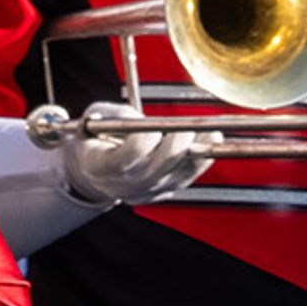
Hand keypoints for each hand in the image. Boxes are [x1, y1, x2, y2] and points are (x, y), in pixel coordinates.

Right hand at [45, 107, 214, 209]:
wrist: (93, 172)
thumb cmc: (94, 140)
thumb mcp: (94, 117)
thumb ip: (115, 114)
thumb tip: (140, 117)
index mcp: (103, 166)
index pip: (130, 155)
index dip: (144, 139)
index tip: (150, 126)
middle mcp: (127, 184)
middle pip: (160, 166)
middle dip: (177, 144)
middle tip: (187, 127)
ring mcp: (147, 192)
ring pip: (179, 174)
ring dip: (199, 152)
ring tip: (213, 133)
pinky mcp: (164, 192)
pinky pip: (187, 177)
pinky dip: (201, 159)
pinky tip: (211, 141)